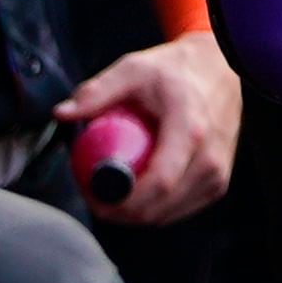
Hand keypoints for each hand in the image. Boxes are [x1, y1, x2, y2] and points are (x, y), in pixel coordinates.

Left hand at [55, 33, 241, 224]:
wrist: (219, 68)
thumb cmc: (175, 69)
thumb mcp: (133, 69)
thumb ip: (97, 91)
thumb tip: (62, 113)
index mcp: (189, 130)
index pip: (158, 183)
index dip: (122, 202)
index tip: (93, 197)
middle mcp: (209, 157)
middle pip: (159, 207)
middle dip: (120, 212)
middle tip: (94, 198)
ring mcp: (217, 174)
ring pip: (167, 214)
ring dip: (135, 213)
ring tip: (111, 193)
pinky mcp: (218, 183)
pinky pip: (179, 209)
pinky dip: (154, 208)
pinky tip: (137, 192)